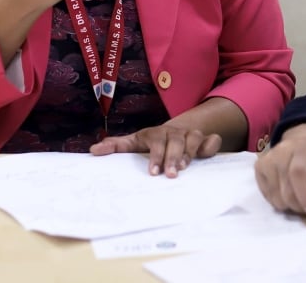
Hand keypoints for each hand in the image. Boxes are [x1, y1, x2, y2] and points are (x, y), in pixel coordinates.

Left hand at [89, 123, 221, 177]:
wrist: (176, 130)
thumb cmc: (151, 142)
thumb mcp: (134, 142)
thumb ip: (116, 146)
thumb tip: (93, 151)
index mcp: (155, 133)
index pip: (156, 140)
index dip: (155, 155)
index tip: (153, 173)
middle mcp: (174, 132)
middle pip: (175, 141)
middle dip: (172, 157)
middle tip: (170, 175)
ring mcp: (191, 135)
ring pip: (193, 139)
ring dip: (190, 153)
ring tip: (183, 169)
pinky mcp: (205, 140)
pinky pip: (212, 140)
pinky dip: (212, 145)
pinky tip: (208, 153)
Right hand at [254, 123, 305, 216]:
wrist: (303, 140)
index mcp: (303, 149)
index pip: (298, 173)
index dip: (305, 196)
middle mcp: (280, 152)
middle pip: (286, 191)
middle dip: (300, 206)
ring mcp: (266, 160)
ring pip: (276, 198)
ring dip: (289, 204)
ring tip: (298, 193)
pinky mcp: (258, 168)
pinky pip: (267, 197)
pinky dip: (279, 200)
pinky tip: (287, 189)